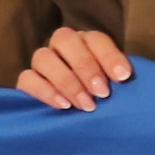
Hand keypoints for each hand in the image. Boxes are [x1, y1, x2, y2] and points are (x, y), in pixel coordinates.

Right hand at [15, 26, 132, 109]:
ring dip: (66, 81)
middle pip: (65, 39)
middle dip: (85, 66)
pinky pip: (27, 79)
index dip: (109, 56)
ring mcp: (42, 62)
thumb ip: (119, 78)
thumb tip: (127, 78)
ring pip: (43, 57)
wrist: (78, 116)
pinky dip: (45, 91)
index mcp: (86, 41)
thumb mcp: (114, 84)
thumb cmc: (102, 95)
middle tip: (102, 93)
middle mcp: (62, 46)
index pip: (95, 39)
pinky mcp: (27, 81)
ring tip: (85, 104)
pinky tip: (63, 105)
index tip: (122, 77)